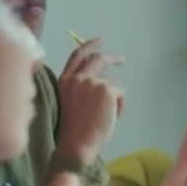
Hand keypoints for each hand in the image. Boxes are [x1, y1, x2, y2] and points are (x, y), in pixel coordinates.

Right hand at [57, 39, 125, 163]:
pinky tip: (112, 118)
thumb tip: (102, 78)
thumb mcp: (74, 102)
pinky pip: (121, 93)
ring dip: (116, 98)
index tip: (100, 41)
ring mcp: (91, 82)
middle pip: (98, 59)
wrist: (77, 144)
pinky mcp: (106, 89)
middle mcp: (76, 78)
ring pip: (114, 83)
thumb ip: (83, 87)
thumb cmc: (76, 129)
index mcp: (65, 81)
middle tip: (122, 60)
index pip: (77, 55)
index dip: (89, 45)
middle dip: (112, 57)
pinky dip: (121, 106)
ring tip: (108, 116)